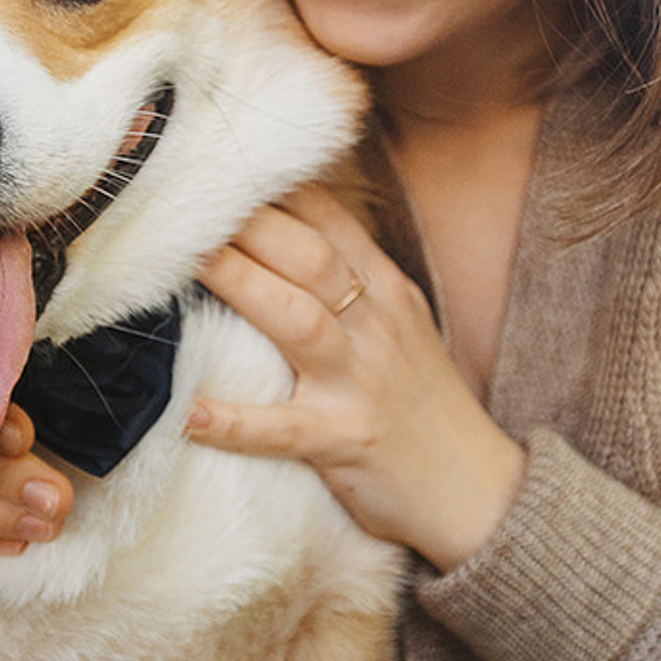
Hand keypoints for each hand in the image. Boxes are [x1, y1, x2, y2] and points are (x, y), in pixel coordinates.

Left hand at [189, 187, 525, 571]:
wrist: (478, 491)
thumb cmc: (425, 406)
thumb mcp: (400, 327)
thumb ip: (351, 283)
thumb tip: (284, 241)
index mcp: (387, 291)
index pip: (330, 220)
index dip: (275, 189)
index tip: (223, 169)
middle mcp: (376, 325)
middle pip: (309, 255)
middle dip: (247, 223)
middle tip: (184, 201)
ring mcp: (361, 382)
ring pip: (297, 319)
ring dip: (238, 283)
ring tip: (182, 262)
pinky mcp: (344, 441)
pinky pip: (282, 430)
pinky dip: (235, 423)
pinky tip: (191, 415)